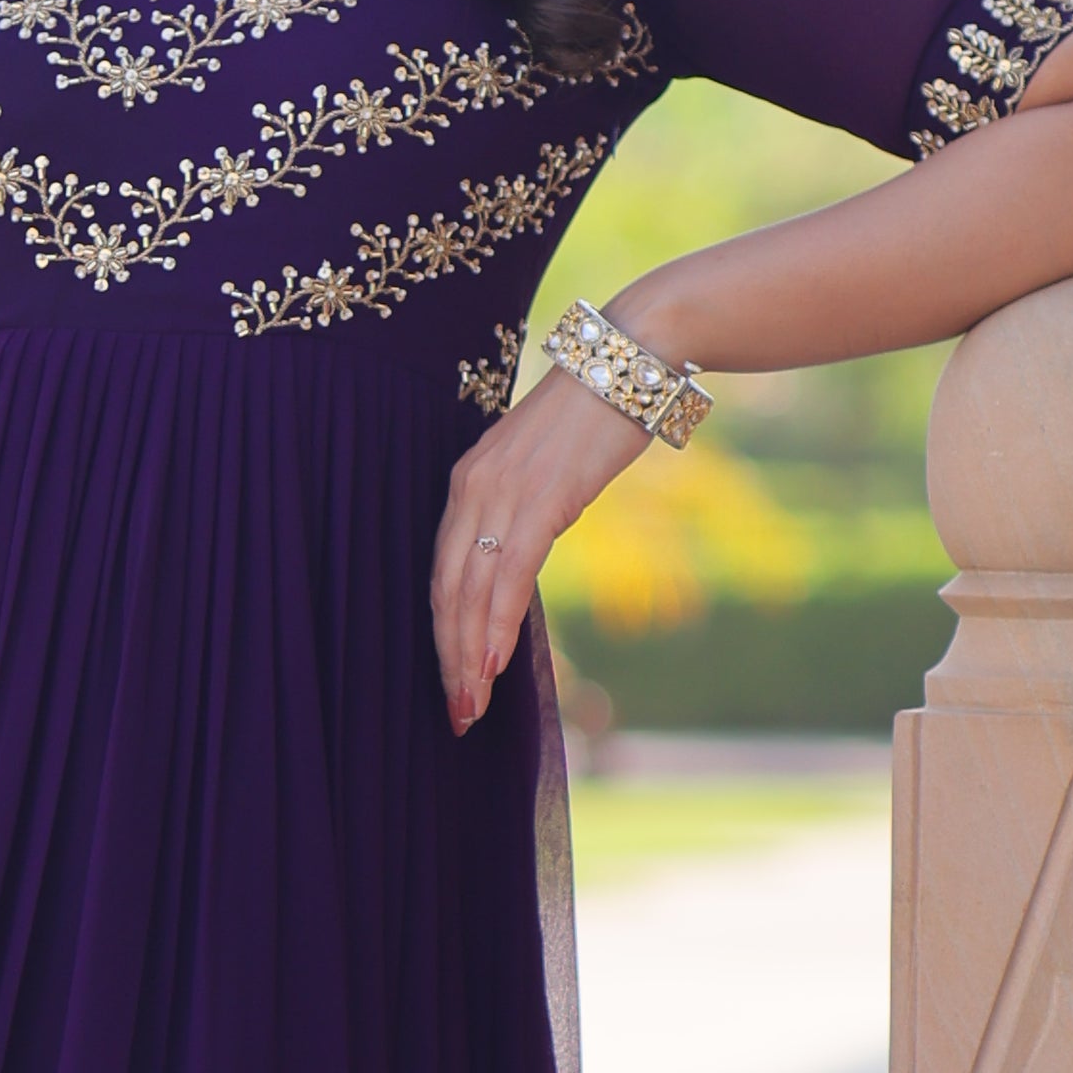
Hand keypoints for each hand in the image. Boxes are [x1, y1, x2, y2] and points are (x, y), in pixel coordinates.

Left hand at [429, 366, 648, 732]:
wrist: (630, 360)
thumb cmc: (596, 415)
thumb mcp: (546, 470)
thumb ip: (525, 513)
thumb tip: (523, 558)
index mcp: (468, 482)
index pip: (444, 571)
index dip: (443, 630)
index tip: (452, 680)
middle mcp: (473, 488)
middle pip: (446, 589)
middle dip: (448, 657)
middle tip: (455, 713)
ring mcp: (503, 492)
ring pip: (472, 589)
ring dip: (469, 654)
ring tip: (470, 705)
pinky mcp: (540, 497)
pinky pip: (510, 573)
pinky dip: (498, 622)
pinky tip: (495, 662)